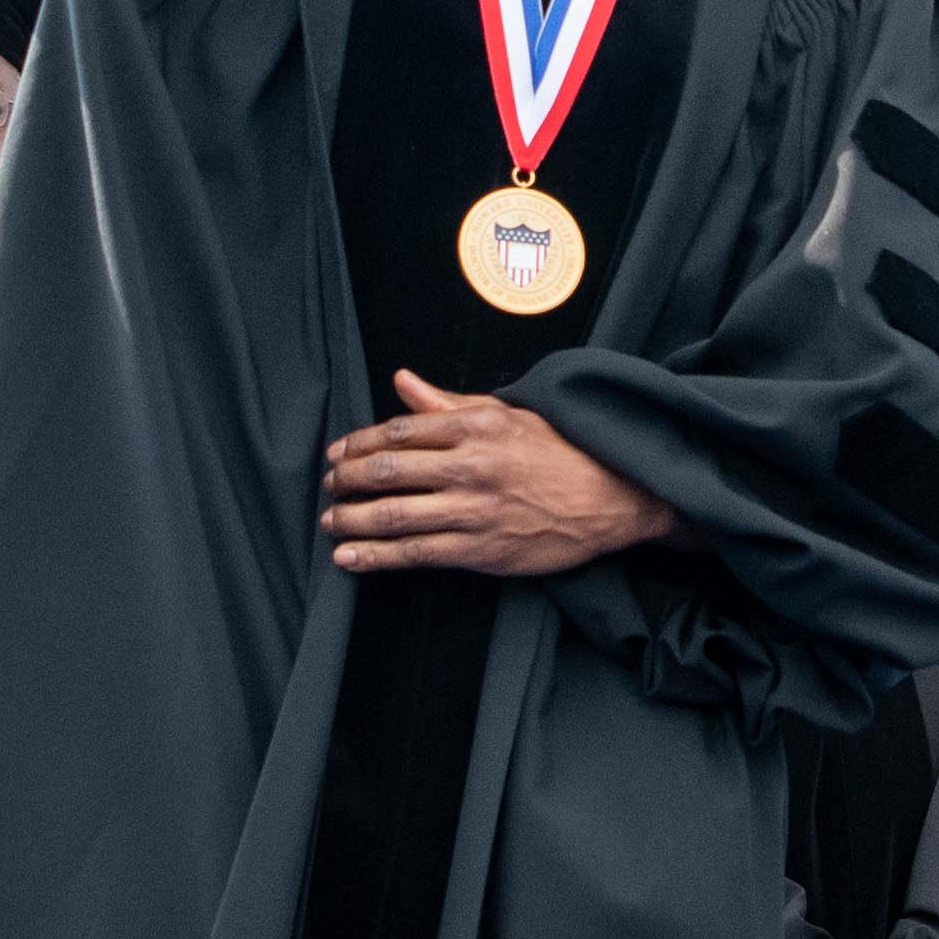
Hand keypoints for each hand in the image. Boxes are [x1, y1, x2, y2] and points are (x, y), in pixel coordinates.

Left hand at [321, 373, 679, 579]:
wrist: (610, 498)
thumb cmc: (558, 452)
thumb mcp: (506, 415)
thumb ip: (448, 403)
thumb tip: (402, 380)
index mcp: (476, 426)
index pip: (398, 430)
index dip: (358, 443)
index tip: (337, 453)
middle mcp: (471, 466)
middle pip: (388, 471)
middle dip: (347, 480)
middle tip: (328, 485)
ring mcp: (474, 510)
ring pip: (395, 515)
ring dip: (352, 519)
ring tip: (330, 520)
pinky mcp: (480, 549)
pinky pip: (416, 554)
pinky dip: (376, 557)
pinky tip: (350, 557)